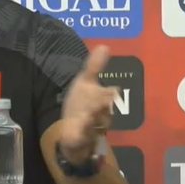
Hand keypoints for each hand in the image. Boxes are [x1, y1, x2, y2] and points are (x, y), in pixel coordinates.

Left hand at [59, 45, 116, 164]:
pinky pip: (83, 136)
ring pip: (97, 123)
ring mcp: (92, 127)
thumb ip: (95, 66)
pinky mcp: (81, 138)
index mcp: (101, 99)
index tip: (113, 90)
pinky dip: (82, 133)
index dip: (109, 94)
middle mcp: (101, 114)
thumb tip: (105, 45)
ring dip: (92, 118)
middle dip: (102, 105)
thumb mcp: (85, 82)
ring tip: (88, 114)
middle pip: (104, 109)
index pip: (109, 95)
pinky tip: (78, 129)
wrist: (72, 130)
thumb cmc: (81, 103)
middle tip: (101, 101)